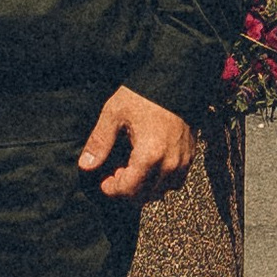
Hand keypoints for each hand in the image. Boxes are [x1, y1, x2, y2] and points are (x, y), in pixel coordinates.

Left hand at [78, 88, 197, 203]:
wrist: (175, 80)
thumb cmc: (143, 95)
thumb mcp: (114, 114)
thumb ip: (100, 142)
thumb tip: (85, 165)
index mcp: (150, 156)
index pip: (128, 190)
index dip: (111, 189)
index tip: (103, 179)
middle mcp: (170, 164)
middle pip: (144, 196)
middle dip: (126, 189)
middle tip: (116, 170)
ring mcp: (183, 162)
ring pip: (160, 191)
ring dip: (143, 186)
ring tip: (132, 166)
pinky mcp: (190, 156)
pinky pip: (175, 181)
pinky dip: (160, 180)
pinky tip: (149, 164)